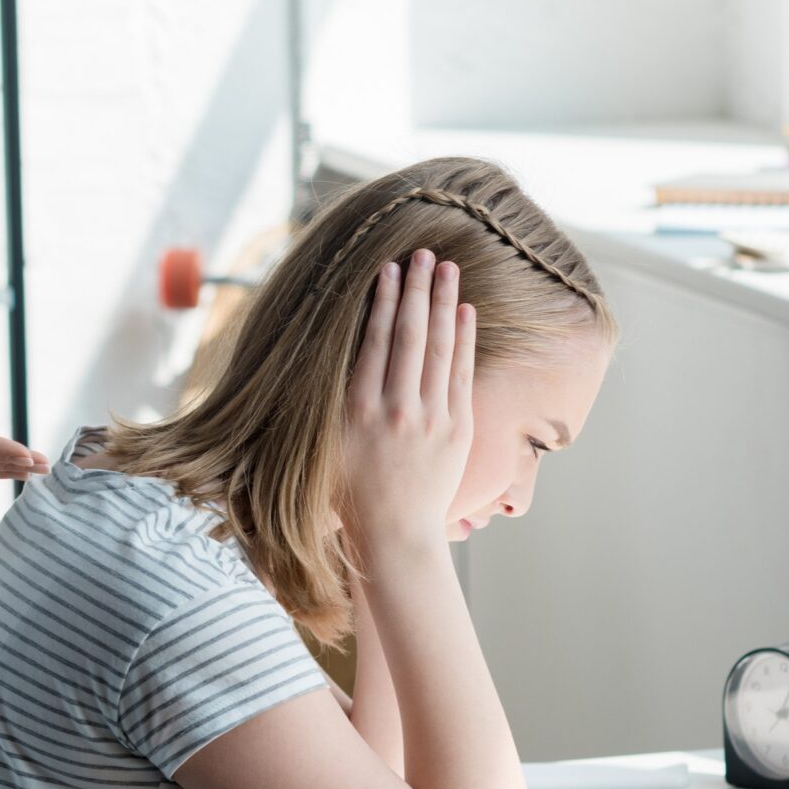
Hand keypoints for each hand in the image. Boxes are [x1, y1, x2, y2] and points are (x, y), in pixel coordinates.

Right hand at [339, 249, 475, 556]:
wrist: (394, 536)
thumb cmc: (348, 493)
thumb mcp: (324, 444)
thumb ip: (329, 400)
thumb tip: (325, 352)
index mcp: (358, 410)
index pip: (375, 341)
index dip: (383, 301)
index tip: (389, 269)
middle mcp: (396, 409)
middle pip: (409, 335)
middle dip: (417, 289)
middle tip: (424, 253)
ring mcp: (431, 419)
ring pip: (439, 348)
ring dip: (444, 303)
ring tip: (448, 268)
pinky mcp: (457, 430)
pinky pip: (461, 375)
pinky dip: (464, 340)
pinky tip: (465, 311)